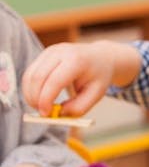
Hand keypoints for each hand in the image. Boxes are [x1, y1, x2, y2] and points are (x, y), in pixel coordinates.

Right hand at [20, 41, 135, 115]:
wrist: (101, 57)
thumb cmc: (98, 76)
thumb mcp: (96, 94)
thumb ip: (78, 107)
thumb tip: (58, 114)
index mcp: (77, 60)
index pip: (54, 81)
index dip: (46, 99)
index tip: (46, 114)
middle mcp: (61, 52)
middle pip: (37, 77)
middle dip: (35, 98)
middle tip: (42, 113)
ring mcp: (50, 51)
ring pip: (30, 75)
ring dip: (30, 94)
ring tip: (41, 106)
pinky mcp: (43, 54)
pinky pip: (30, 73)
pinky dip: (31, 88)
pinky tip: (40, 97)